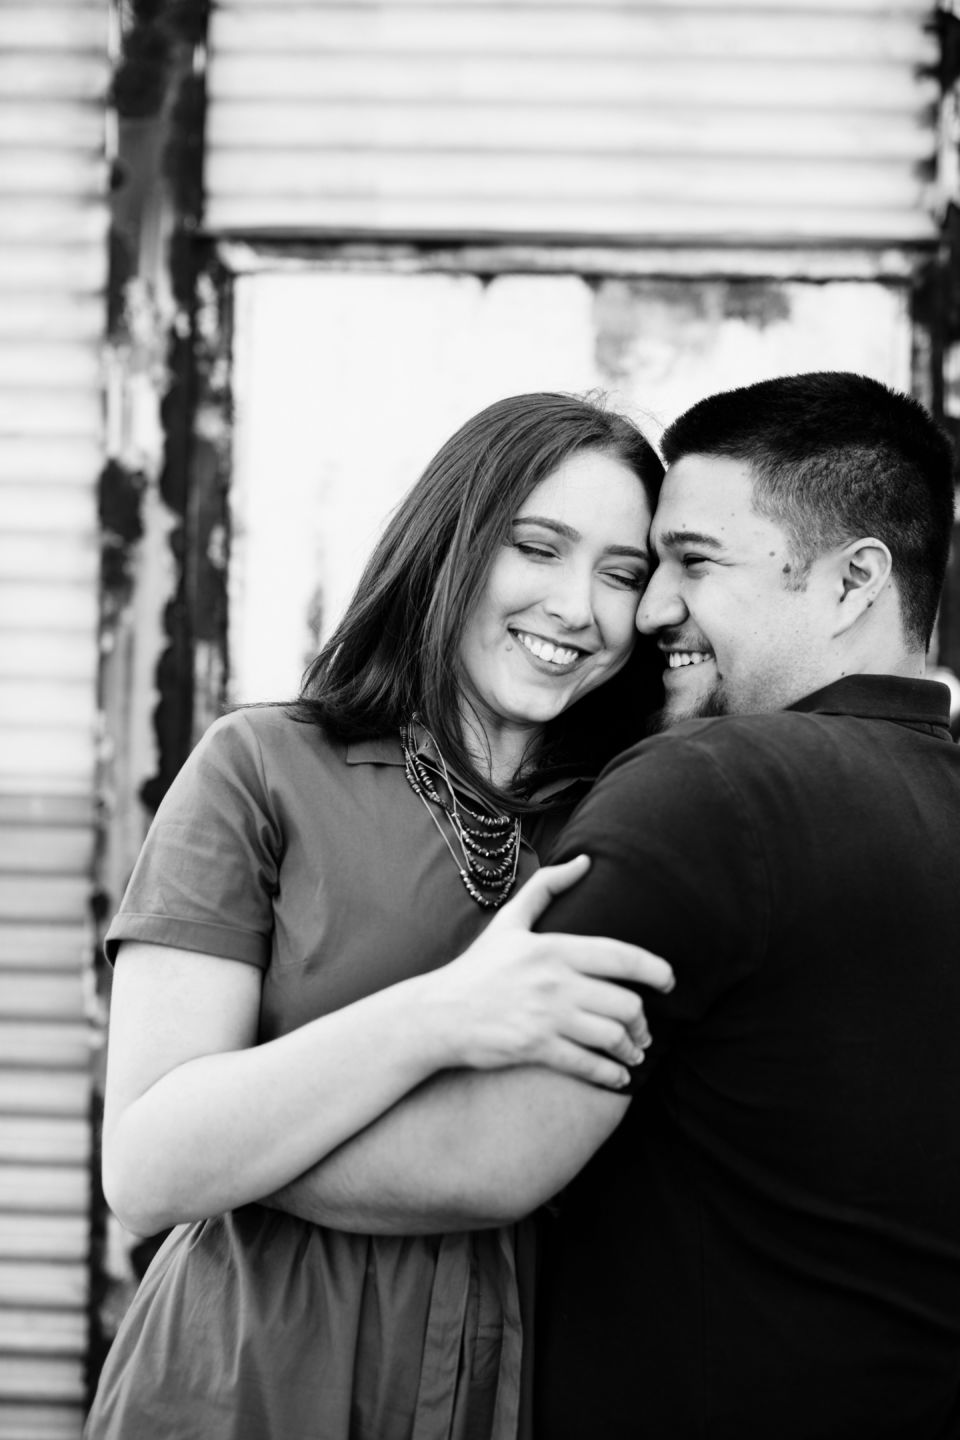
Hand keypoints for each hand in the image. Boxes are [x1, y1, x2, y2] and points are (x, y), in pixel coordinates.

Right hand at [420, 856, 674, 1089]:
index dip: (655, 970)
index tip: (670, 981)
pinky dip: (611, 1075)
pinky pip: (588, 1065)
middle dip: (643, 1021)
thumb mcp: (510, 921)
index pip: (621, 956)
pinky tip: (618, 1078)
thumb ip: (547, 887)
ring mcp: (546, 1016)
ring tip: (634, 1053)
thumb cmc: (478, 968)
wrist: (438, 1013)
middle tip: (645, 1030)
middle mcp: (555, 981)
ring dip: (631, 1049)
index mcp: (554, 947)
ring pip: (611, 1036)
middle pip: (625, 1003)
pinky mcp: (535, 1047)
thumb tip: (585, 861)